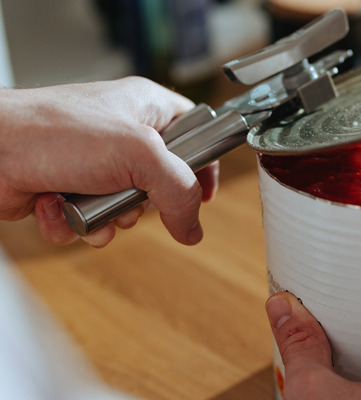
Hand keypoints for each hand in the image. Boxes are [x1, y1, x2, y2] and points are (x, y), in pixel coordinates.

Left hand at [0, 76, 218, 246]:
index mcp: (146, 109)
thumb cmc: (52, 131)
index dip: (204, 164)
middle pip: (162, 184)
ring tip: (89, 202)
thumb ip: (179, 191)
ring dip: (110, 218)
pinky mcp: (69, 189)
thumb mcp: (139, 154)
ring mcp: (94, 164)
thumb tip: (193, 227)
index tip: (205, 193)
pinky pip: (93, 222)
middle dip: (145, 203)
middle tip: (132, 194)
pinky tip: (60, 207)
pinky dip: (78, 224)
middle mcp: (122, 136)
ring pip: (127, 210)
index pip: (195, 133)